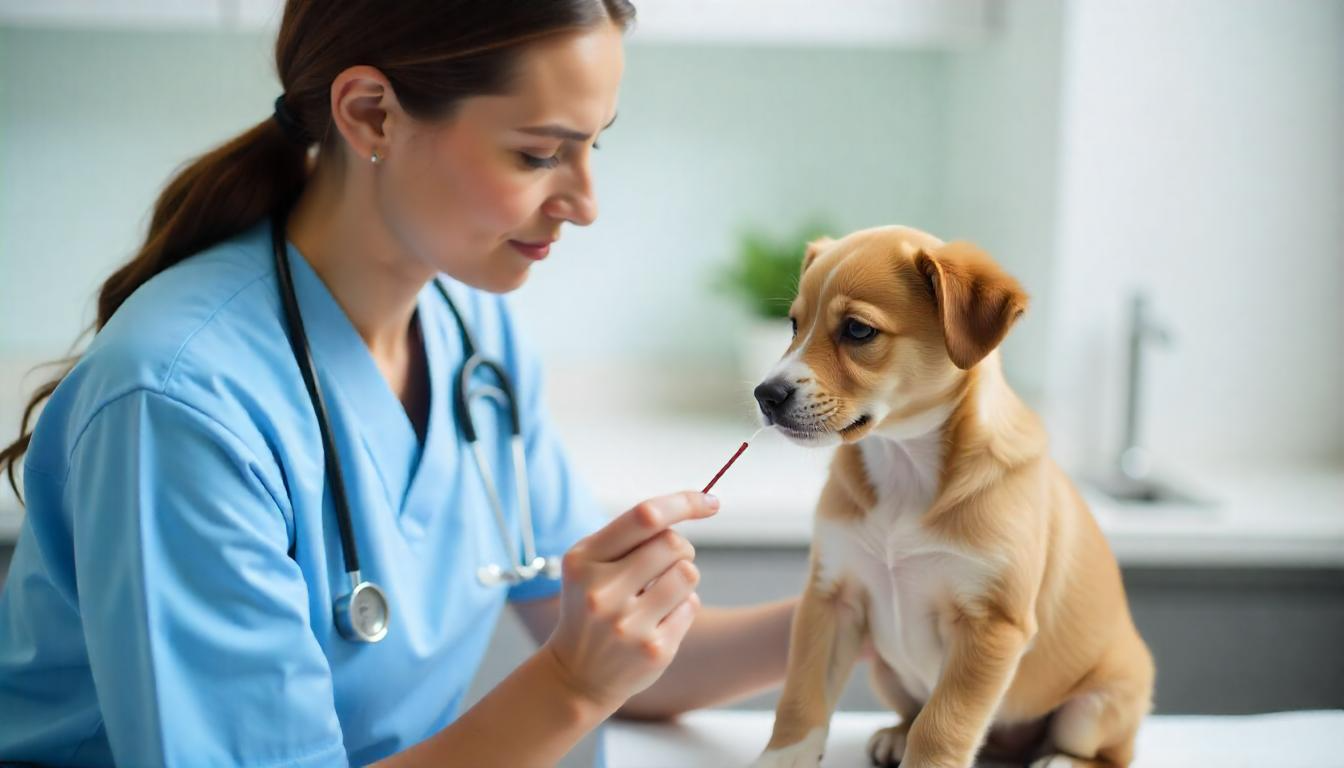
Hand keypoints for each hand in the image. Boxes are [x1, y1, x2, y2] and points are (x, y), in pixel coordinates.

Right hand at [541, 491, 718, 712]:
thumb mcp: (590, 565)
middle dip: (680, 549)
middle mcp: (602, 592)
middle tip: (667, 563)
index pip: (645, 516)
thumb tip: (693, 504)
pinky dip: (683, 607)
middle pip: (673, 543)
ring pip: (688, 574)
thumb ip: (629, 535)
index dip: (684, 503)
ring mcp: (628, 624)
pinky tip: (658, 620)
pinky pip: (692, 606)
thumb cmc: (591, 605)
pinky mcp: (653, 650)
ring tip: (661, 592)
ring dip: (684, 577)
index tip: (711, 502)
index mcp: (584, 560)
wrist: (576, 674)